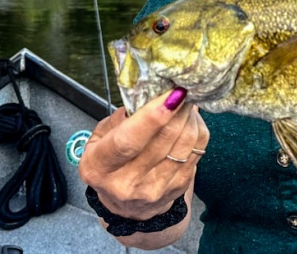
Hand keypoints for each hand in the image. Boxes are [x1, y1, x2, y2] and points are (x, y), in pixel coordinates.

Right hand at [78, 89, 208, 219]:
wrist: (128, 207)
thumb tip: (148, 95)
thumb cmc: (111, 163)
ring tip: (185, 101)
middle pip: (162, 141)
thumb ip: (119, 119)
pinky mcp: (178, 188)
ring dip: (189, 117)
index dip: (151, 118)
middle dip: (177, 109)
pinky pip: (196, 151)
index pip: (127, 142)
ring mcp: (155, 189)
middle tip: (182, 88)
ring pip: (184, 144)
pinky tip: (190, 119)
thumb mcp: (99, 140)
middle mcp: (127, 183)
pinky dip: (196, 129)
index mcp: (99, 167)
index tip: (171, 95)